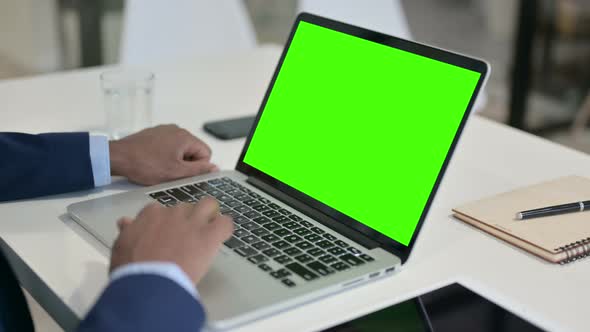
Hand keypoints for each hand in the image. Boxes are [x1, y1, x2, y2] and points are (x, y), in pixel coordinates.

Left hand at [109, 124, 217, 184]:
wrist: (118, 157)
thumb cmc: (144, 164)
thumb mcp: (176, 173)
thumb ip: (199, 170)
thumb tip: (214, 168)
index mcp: (185, 137)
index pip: (206, 153)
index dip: (198, 167)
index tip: (184, 173)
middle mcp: (176, 130)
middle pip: (193, 150)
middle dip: (185, 164)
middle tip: (170, 172)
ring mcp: (164, 130)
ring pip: (180, 150)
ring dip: (174, 160)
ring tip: (160, 168)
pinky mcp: (154, 135)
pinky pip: (168, 146)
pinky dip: (164, 156)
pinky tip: (154, 163)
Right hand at [111, 198, 233, 283]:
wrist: (149, 283)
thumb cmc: (131, 270)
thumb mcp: (121, 248)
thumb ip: (127, 232)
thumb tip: (125, 222)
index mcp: (150, 215)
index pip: (161, 210)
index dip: (166, 222)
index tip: (167, 233)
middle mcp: (172, 214)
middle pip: (185, 208)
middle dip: (188, 218)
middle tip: (187, 237)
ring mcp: (192, 222)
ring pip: (208, 205)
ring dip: (210, 215)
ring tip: (209, 230)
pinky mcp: (209, 235)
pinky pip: (225, 223)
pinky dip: (225, 228)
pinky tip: (222, 237)